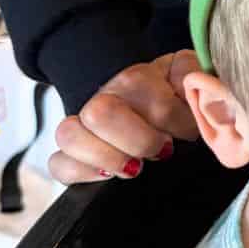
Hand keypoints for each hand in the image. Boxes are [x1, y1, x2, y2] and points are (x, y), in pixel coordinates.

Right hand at [49, 49, 200, 184]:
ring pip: (70, 134)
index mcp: (134, 77)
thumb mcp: (182, 74)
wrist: (139, 97)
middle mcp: (102, 97)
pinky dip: (81, 172)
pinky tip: (107, 175)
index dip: (175, 119)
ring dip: (107, 156)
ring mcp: (81, 123)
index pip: (145, 94)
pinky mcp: (70, 152)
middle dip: (139, 140)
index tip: (187, 130)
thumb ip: (190, 72)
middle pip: (100, 113)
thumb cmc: (166, 92)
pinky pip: (58, 163)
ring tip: (135, 167)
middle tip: (163, 150)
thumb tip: (190, 85)